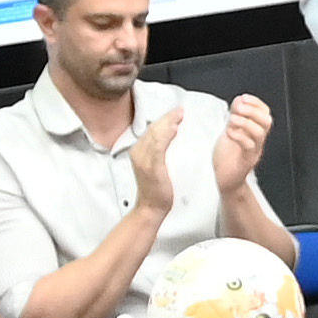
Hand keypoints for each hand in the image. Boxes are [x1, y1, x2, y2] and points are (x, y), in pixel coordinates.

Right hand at [126, 101, 189, 216]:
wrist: (151, 208)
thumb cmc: (155, 189)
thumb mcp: (155, 165)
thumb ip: (159, 151)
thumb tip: (170, 137)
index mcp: (138, 150)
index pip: (151, 129)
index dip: (164, 119)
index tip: (176, 112)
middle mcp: (138, 152)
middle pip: (153, 129)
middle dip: (167, 118)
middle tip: (180, 110)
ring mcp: (143, 160)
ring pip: (155, 135)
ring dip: (167, 123)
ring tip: (178, 115)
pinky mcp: (151, 166)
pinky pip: (158, 147)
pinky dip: (166, 136)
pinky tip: (174, 129)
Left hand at [212, 92, 275, 191]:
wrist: (224, 180)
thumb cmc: (227, 157)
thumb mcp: (230, 131)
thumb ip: (235, 116)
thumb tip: (239, 100)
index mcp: (254, 132)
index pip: (264, 113)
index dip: (256, 103)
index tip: (243, 98)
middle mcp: (257, 141)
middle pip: (267, 121)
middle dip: (253, 110)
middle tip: (238, 107)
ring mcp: (253, 152)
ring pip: (260, 133)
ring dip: (245, 122)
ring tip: (232, 119)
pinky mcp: (246, 162)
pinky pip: (249, 147)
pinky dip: (239, 136)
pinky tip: (229, 132)